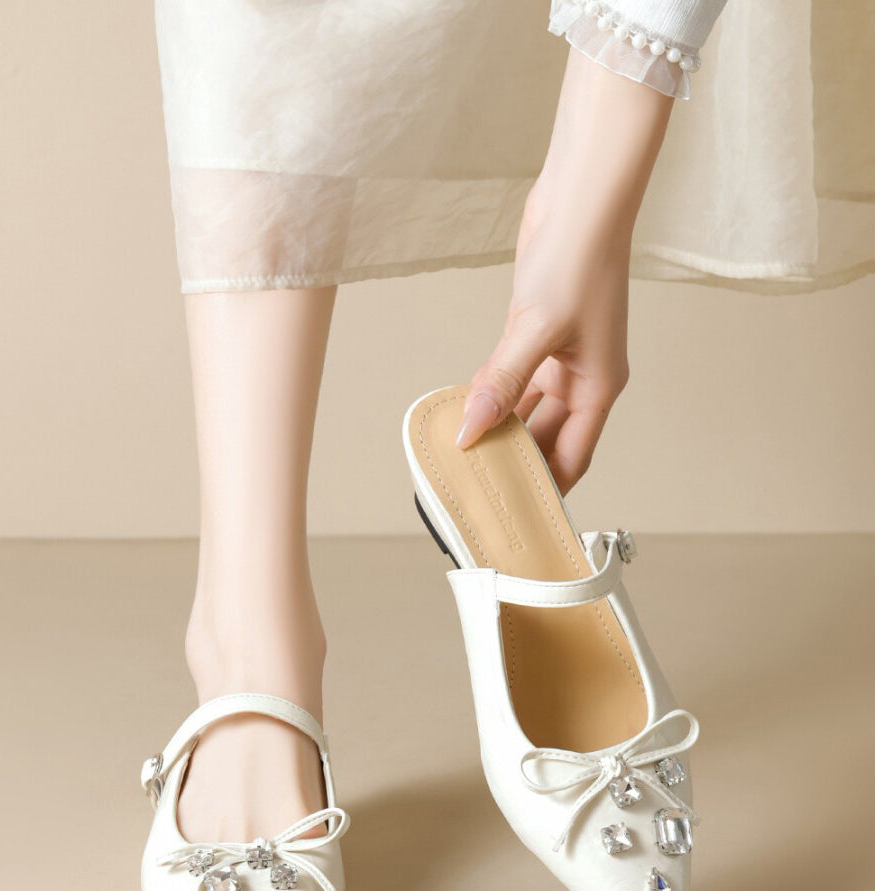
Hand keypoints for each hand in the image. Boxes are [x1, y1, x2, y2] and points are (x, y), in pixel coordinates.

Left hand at [456, 182, 630, 493]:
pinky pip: (515, 380)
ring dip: (502, 430)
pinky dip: (494, 396)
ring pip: (529, 410)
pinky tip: (468, 411)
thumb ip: (502, 384)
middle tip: (480, 488)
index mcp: (599, 387)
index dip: (547, 490)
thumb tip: (469, 431)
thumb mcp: (536, 330)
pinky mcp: (539, 334)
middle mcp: (584, 378)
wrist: (581, 199)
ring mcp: (562, 356)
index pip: (573, 458)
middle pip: (550, 439)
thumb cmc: (578, 259)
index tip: (517, 514)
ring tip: (468, 457)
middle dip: (519, 462)